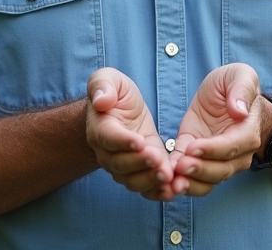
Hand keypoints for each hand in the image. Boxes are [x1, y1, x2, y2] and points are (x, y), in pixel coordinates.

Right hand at [85, 68, 175, 199]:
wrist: (119, 112)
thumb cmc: (114, 94)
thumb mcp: (108, 79)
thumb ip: (102, 85)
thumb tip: (101, 100)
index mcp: (99, 127)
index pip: (108, 137)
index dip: (123, 141)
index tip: (139, 141)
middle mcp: (107, 152)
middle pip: (120, 164)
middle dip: (140, 163)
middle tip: (158, 159)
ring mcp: (122, 165)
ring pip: (131, 180)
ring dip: (150, 180)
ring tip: (167, 175)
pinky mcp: (139, 171)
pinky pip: (144, 187)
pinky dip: (157, 192)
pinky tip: (172, 190)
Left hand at [169, 63, 266, 196]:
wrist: (225, 94)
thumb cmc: (236, 84)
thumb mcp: (241, 76)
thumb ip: (242, 91)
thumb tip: (240, 112)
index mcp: (247, 131)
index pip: (232, 146)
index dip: (213, 149)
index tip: (194, 147)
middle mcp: (237, 152)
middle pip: (221, 169)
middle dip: (200, 170)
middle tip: (180, 167)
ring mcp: (218, 159)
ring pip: (209, 180)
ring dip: (191, 183)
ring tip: (174, 182)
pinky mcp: (198, 158)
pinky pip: (193, 176)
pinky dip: (182, 181)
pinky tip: (167, 181)